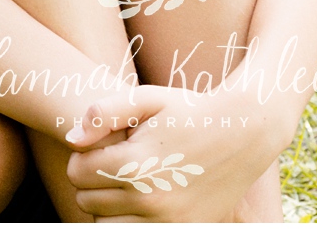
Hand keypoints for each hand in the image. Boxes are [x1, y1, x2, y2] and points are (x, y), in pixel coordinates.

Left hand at [65, 84, 285, 220]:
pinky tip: (141, 201)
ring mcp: (170, 220)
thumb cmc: (190, 111)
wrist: (244, 133)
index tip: (99, 148)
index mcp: (135, 165)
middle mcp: (151, 200)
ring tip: (124, 183)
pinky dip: (131, 221)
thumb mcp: (146, 98)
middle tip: (112, 164)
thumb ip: (103, 113)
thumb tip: (72, 140)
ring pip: (107, 226)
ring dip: (107, 207)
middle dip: (92, 182)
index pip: (76, 173)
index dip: (81, 157)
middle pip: (87, 201)